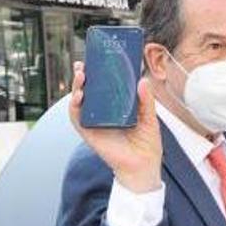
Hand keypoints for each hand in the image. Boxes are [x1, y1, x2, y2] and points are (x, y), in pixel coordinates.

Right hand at [68, 62, 162, 192]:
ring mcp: (94, 123)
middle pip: (88, 91)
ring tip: (81, 77)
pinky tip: (79, 97)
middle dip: (82, 77)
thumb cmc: (147, 143)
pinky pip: (77, 119)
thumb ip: (146, 100)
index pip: (104, 87)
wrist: (144, 166)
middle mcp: (102, 113)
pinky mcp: (89, 134)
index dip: (97, 73)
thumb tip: (142, 80)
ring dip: (76, 88)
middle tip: (82, 64)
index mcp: (116, 107)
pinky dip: (75, 107)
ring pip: (79, 102)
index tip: (95, 59)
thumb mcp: (150, 118)